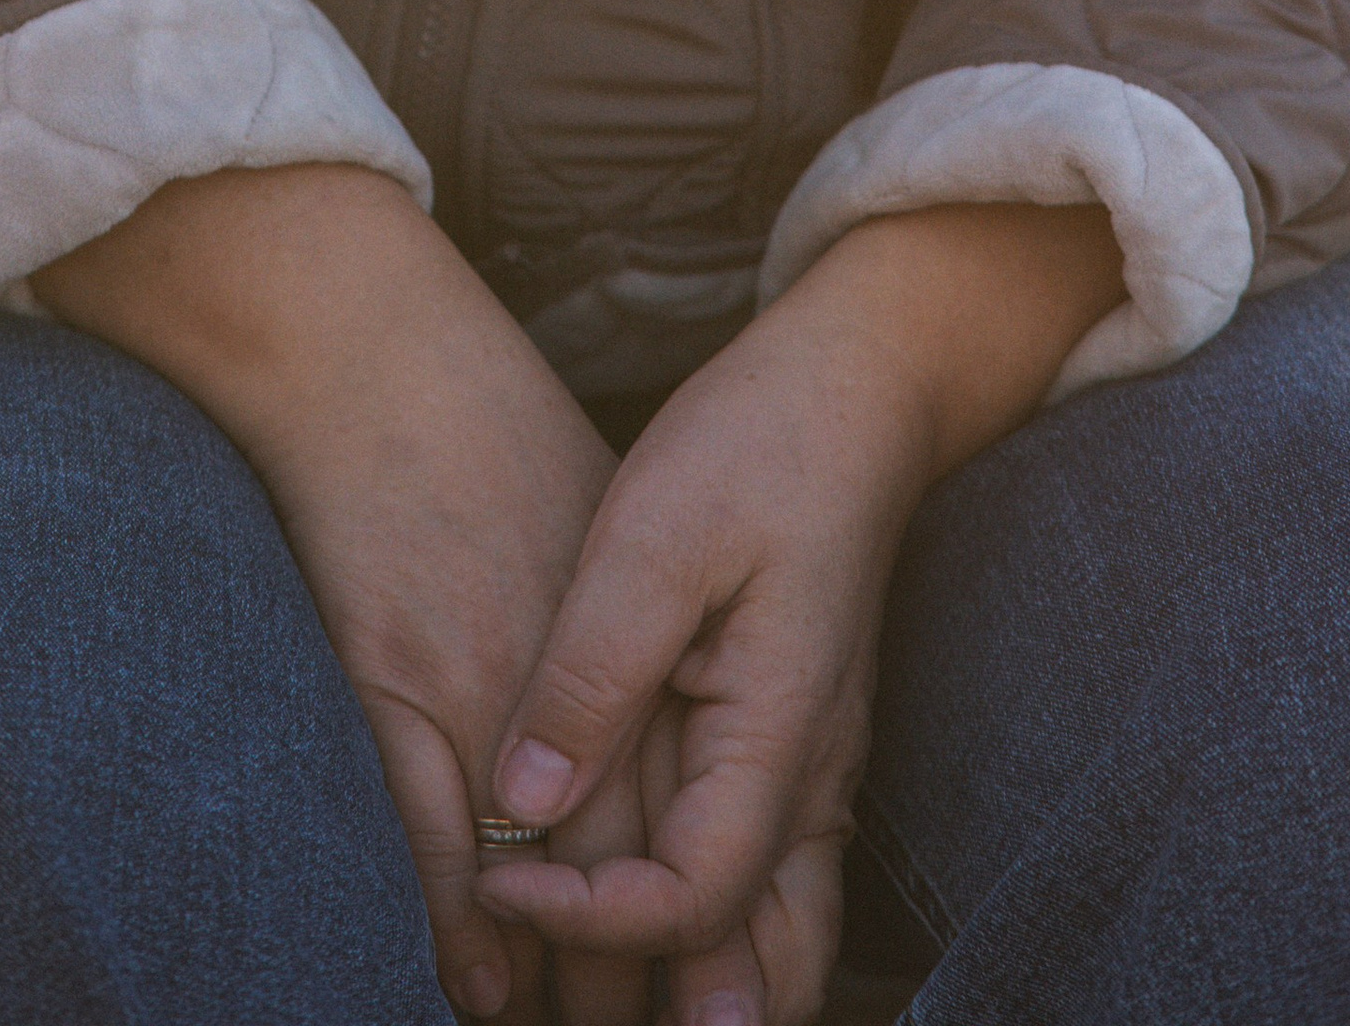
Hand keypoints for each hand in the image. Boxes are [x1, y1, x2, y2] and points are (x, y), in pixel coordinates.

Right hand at [31, 161, 657, 1019]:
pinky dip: (461, 930)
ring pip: (546, 887)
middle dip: (644, 986)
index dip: (709, 936)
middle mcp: (582, 676)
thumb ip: (642, 652)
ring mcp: (487, 685)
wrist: (375, 354)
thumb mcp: (609, 530)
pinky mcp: (398, 680)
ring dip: (561, 986)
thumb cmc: (493, 431)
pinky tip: (479, 995)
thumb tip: (673, 753)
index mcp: (646, 642)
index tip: (715, 1004)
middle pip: (633, 882)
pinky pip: (437, 844)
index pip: (701, 828)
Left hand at [474, 200, 1125, 1024]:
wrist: (855, 386)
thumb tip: (521, 813)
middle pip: (762, 976)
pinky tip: (636, 921)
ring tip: (593, 987)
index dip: (587, 919)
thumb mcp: (652, 535)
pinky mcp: (793, 748)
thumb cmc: (758, 442)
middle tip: (562, 1002)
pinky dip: (709, 932)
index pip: (692, 905)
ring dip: (697, 987)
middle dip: (668, 1011)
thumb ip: (591, 677)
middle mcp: (812, 783)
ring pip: (778, 945)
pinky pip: (768, 886)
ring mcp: (813, 774)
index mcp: (780, 736)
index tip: (494, 876)